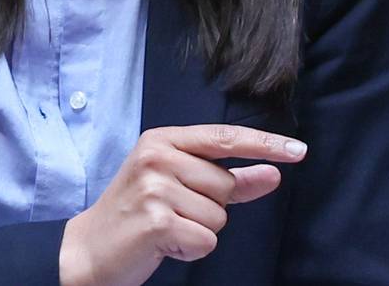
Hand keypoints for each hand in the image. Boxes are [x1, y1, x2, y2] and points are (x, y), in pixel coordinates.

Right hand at [58, 123, 306, 285]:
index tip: (299, 151)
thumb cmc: (138, 216)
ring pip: (219, 215)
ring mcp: (155, 187)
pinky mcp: (156, 219)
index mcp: (163, 140)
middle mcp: (158, 156)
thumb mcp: (180, 188)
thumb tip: (274, 173)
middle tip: (172, 214)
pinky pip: (207, 240)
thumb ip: (230, 181)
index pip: (225, 138)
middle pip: (226, 185)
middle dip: (210, 208)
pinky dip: (191, 250)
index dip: (265, 144)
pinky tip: (164, 245)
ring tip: (165, 229)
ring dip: (199, 231)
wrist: (89, 251)